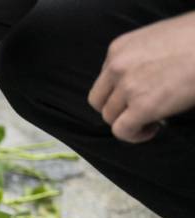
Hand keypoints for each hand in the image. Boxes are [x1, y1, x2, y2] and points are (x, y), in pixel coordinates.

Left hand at [88, 11, 194, 142]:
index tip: (139, 94)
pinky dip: (135, 135)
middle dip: (118, 109)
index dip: (119, 91)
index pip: (104, 79)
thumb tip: (144, 80)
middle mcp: (117, 66)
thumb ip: (141, 59)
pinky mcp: (142, 106)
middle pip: (99, 100)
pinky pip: (122, 131)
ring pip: (110, 117)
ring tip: (152, 118)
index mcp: (119, 48)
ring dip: (129, 121)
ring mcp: (128, 87)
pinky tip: (152, 129)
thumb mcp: (159, 40)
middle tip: (140, 110)